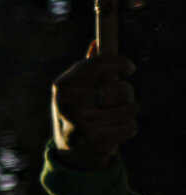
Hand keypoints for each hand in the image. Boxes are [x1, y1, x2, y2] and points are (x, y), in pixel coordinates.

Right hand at [52, 44, 136, 170]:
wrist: (70, 152)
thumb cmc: (76, 112)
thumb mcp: (75, 89)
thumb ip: (88, 67)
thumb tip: (98, 43)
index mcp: (63, 86)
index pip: (97, 64)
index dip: (118, 62)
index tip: (129, 68)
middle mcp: (70, 104)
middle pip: (118, 88)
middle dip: (124, 93)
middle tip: (116, 99)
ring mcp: (82, 124)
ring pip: (129, 108)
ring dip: (127, 111)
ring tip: (112, 116)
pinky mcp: (98, 141)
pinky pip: (131, 126)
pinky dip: (127, 128)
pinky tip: (113, 131)